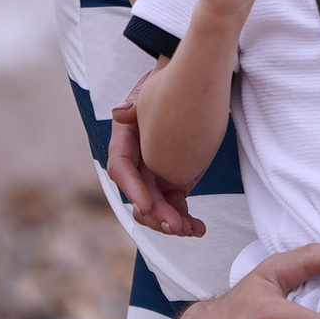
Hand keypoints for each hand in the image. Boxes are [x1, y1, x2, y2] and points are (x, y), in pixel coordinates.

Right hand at [108, 100, 203, 236]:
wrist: (188, 90)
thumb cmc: (164, 89)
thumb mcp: (147, 93)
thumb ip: (135, 104)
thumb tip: (120, 113)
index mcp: (125, 142)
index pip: (122, 169)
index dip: (133, 189)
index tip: (147, 206)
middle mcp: (137, 164)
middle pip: (140, 195)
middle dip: (156, 214)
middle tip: (176, 226)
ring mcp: (155, 177)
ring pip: (158, 207)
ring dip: (172, 222)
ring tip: (192, 230)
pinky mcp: (174, 183)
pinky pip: (176, 206)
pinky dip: (186, 220)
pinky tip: (199, 229)